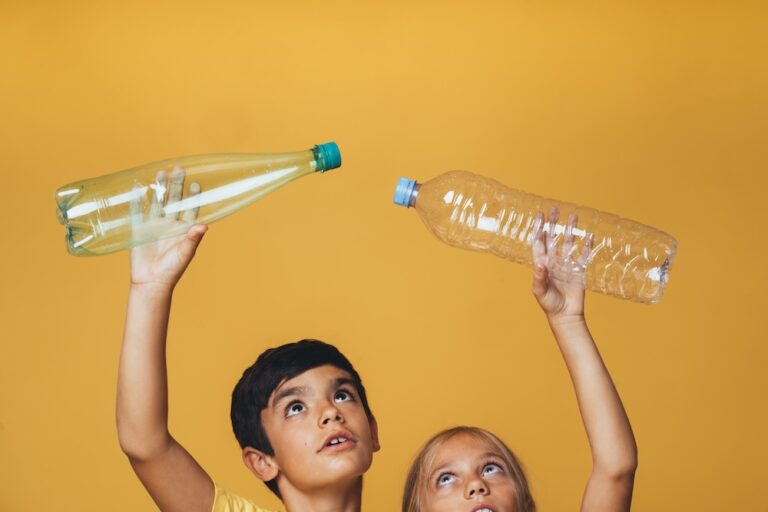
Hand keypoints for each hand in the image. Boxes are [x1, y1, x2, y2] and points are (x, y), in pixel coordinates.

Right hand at [129, 166, 206, 290]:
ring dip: (159, 189)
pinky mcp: (139, 230)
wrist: (151, 282)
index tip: (196, 184)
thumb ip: (193, 239)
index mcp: (183, 229)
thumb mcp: (185, 253)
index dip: (193, 197)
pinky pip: (137, 212)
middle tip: (178, 169)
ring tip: (160, 173)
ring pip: (157, 202)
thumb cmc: (172, 270)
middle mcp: (169, 225)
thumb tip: (204, 225)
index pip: (190, 209)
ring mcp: (154, 226)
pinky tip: (137, 188)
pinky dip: (137, 201)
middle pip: (174, 201)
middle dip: (176, 185)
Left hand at [531, 207, 592, 322]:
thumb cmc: (549, 304)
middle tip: (555, 209)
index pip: (539, 243)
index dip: (539, 229)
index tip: (539, 216)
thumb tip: (540, 264)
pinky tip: (590, 234)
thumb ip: (539, 278)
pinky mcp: (579, 270)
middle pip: (553, 238)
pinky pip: (584, 254)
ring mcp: (567, 264)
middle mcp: (554, 261)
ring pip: (569, 243)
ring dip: (570, 230)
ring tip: (573, 216)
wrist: (565, 315)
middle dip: (553, 224)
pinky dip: (587, 245)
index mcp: (542, 264)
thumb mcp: (539, 292)